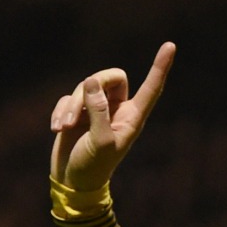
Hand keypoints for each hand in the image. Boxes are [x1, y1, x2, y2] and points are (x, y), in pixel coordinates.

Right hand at [50, 42, 175, 190]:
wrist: (72, 181)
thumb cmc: (93, 167)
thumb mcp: (100, 141)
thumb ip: (98, 111)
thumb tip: (92, 81)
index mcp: (133, 117)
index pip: (151, 88)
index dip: (160, 67)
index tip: (170, 45)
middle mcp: (118, 109)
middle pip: (111, 77)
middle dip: (90, 88)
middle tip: (76, 113)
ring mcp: (97, 109)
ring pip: (85, 86)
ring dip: (70, 106)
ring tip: (63, 128)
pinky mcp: (76, 111)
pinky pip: (67, 98)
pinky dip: (59, 111)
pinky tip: (56, 129)